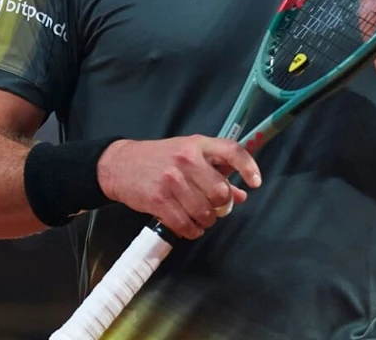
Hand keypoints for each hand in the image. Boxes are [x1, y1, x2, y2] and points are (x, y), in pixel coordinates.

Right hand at [96, 136, 261, 239]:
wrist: (120, 165)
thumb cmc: (158, 158)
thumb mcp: (188, 156)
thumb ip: (216, 173)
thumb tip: (241, 195)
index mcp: (197, 145)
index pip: (231, 151)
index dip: (248, 167)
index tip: (255, 183)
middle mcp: (186, 160)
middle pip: (220, 192)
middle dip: (221, 206)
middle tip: (214, 207)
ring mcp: (172, 180)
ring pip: (205, 212)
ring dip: (206, 221)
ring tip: (200, 218)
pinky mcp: (159, 199)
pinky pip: (186, 224)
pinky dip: (192, 230)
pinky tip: (190, 227)